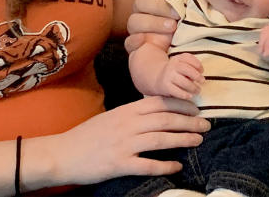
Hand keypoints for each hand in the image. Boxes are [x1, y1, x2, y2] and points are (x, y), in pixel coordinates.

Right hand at [49, 96, 209, 184]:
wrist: (62, 153)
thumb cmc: (87, 136)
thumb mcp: (111, 117)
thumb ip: (132, 115)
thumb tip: (156, 114)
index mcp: (125, 111)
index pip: (159, 103)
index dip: (180, 105)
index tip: (195, 108)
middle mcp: (127, 124)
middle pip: (164, 119)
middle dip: (188, 121)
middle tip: (206, 124)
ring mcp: (123, 144)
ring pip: (160, 139)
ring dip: (182, 139)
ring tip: (198, 140)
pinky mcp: (119, 164)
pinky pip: (147, 164)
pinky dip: (165, 165)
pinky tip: (177, 166)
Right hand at [124, 0, 184, 53]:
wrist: (174, 37)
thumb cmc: (180, 11)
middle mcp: (141, 7)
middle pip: (141, 1)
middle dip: (160, 6)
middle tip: (178, 13)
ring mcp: (136, 25)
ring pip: (134, 21)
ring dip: (152, 23)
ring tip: (172, 27)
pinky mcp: (135, 43)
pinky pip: (128, 42)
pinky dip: (135, 41)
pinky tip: (146, 42)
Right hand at [157, 53, 203, 98]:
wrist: (158, 77)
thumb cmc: (176, 71)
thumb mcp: (181, 63)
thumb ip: (191, 64)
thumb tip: (200, 72)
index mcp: (178, 58)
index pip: (188, 58)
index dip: (197, 64)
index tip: (202, 71)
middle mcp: (172, 66)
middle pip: (186, 69)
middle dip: (196, 76)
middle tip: (202, 81)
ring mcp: (169, 76)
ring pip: (183, 82)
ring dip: (193, 87)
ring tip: (198, 90)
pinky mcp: (166, 87)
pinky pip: (177, 91)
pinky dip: (185, 94)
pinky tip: (190, 96)